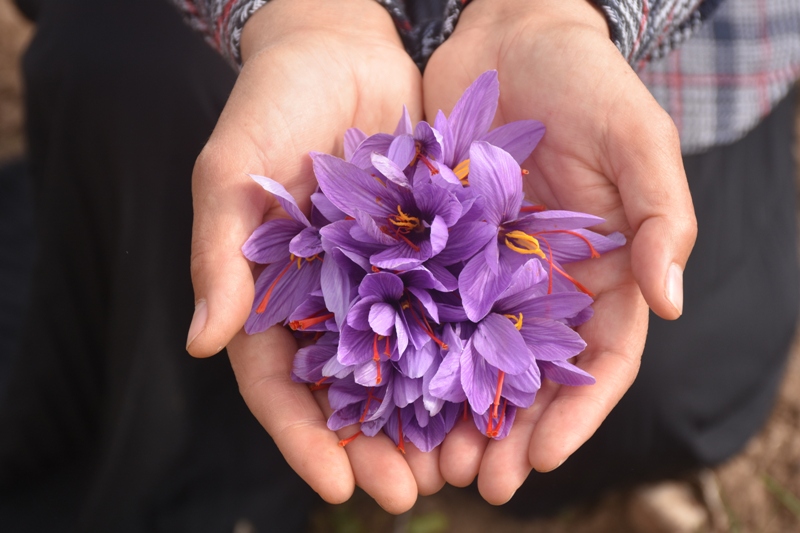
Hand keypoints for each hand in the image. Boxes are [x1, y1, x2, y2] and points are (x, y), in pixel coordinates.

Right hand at [185, 0, 434, 512]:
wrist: (339, 47)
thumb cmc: (271, 103)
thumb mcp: (232, 172)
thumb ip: (219, 255)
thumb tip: (202, 340)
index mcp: (271, 294)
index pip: (276, 383)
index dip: (301, 437)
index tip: (335, 484)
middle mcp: (327, 299)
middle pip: (347, 391)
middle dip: (374, 446)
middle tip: (410, 493)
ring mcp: (381, 280)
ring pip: (405, 365)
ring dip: (428, 418)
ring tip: (461, 464)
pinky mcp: (430, 252)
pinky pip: (449, 311)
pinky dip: (466, 354)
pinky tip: (494, 391)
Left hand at [423, 0, 696, 502]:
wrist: (508, 35)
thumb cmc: (585, 83)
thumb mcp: (637, 140)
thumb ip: (659, 217)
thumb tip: (671, 303)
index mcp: (602, 273)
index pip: (599, 361)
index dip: (575, 414)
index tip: (539, 458)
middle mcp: (543, 284)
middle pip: (530, 376)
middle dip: (507, 432)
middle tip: (475, 482)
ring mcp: (487, 270)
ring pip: (473, 357)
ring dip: (454, 412)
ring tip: (429, 459)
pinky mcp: (436, 248)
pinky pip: (423, 307)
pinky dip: (411, 353)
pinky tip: (388, 391)